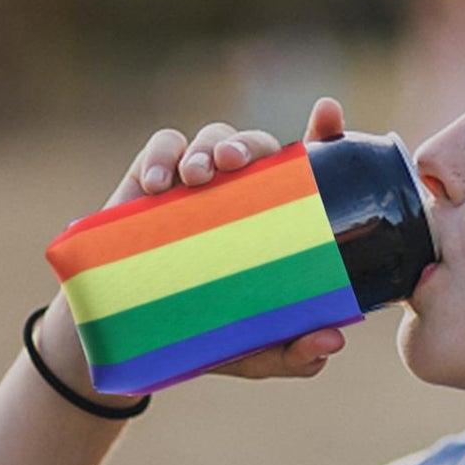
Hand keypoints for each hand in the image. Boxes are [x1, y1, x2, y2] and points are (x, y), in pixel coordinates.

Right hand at [100, 97, 349, 379]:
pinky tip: (156, 183)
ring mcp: (196, 183)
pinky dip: (161, 156)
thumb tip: (333, 339)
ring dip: (208, 146)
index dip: (322, 132)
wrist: (131, 340)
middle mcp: (241, 192)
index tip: (328, 112)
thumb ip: (294, 353)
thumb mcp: (254, 352)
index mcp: (276, 218)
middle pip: (257, 145)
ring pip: (211, 138)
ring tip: (201, 175)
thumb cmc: (207, 334)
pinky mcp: (150, 182)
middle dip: (251, 143)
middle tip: (238, 163)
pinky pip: (161, 147)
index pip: (307, 167)